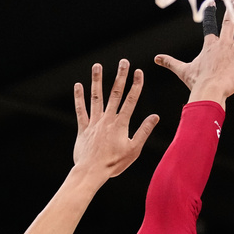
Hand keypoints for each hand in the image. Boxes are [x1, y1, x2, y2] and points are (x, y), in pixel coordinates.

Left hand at [72, 60, 159, 176]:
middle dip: (120, 77)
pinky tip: (78, 86)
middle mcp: (107, 119)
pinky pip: (81, 111)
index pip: (131, 100)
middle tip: (123, 62)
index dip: (136, 85)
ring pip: (96, 98)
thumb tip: (155, 117)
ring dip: (97, 81)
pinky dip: (79, 98)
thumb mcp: (134, 149)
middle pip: (115, 94)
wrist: (92, 171)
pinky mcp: (83, 129)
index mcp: (120, 124)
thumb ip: (144, 131)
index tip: (139, 72)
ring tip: (97, 66)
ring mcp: (94, 123)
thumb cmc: (114, 163)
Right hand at [154, 0, 233, 106]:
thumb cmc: (197, 83)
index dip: (211, 14)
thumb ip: (170, 63)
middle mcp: (223, 43)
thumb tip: (155, 59)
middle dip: (231, 8)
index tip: (213, 3)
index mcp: (210, 45)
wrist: (209, 90)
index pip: (210, 26)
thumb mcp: (182, 70)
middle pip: (228, 22)